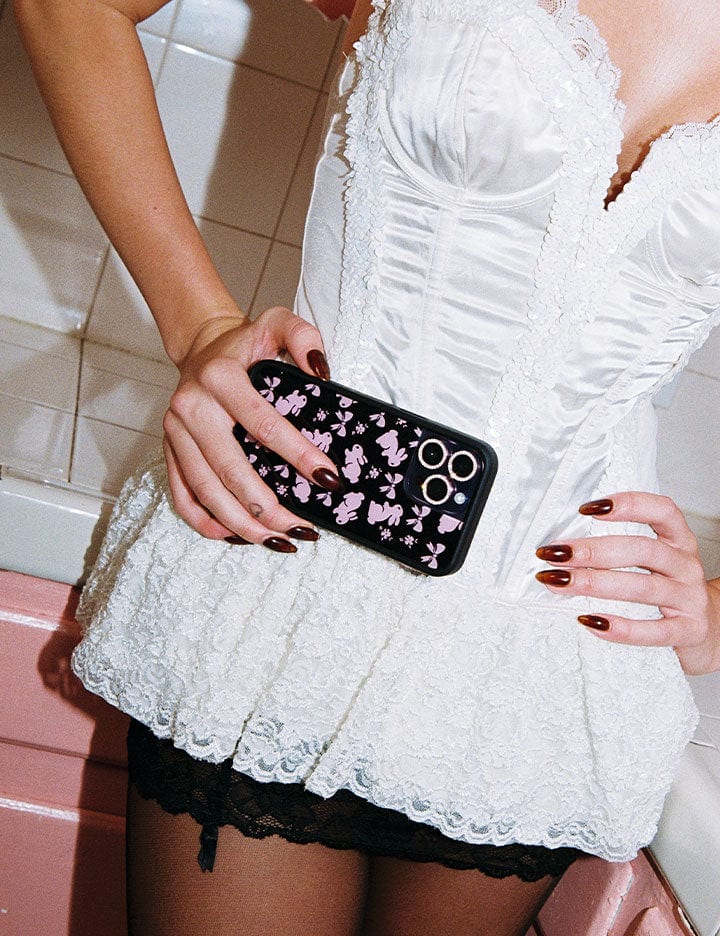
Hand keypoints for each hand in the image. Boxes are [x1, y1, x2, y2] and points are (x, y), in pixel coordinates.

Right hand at [162, 305, 343, 551]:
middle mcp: (192, 406)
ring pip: (206, 490)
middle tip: (303, 528)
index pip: (264, 425)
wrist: (202, 345)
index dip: (299, 455)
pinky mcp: (168, 449)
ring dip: (241, 523)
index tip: (329, 479)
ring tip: (277, 541)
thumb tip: (323, 374)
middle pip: (231, 469)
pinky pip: (182, 495)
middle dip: (269, 506)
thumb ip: (305, 338)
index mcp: (220, 377)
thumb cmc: (246, 343)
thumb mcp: (279, 322)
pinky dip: (206, 521)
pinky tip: (236, 536)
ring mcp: (175, 432)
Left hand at [534, 492, 719, 674]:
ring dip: (596, 584)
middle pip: (642, 550)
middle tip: (554, 554)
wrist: (707, 630)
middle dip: (593, 551)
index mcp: (678, 540)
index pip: (661, 511)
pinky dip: (622, 628)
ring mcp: (691, 599)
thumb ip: (620, 550)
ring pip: (643, 587)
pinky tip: (591, 622)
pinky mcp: (690, 631)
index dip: (628, 504)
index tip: (587, 508)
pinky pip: (655, 631)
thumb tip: (562, 546)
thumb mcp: (653, 563)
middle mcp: (687, 565)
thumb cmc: (667, 590)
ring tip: (560, 584)